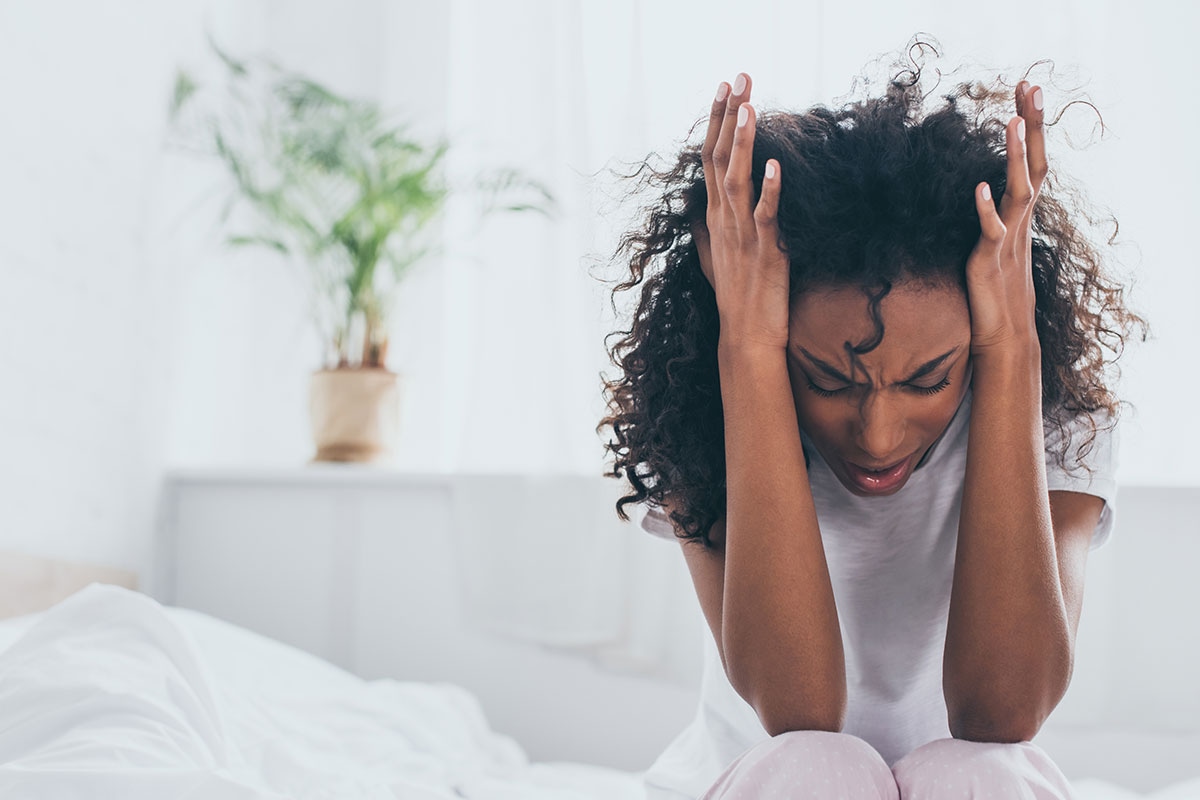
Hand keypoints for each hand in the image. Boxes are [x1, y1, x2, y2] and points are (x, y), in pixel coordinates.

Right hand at [696, 73, 788, 351]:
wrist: (746, 337)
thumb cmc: (735, 296)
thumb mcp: (716, 257)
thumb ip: (707, 229)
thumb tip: (697, 208)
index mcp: (716, 216)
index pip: (711, 158)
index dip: (717, 121)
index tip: (724, 86)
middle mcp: (724, 220)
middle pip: (722, 159)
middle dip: (729, 116)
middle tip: (738, 77)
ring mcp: (742, 235)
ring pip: (738, 180)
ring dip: (744, 143)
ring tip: (750, 107)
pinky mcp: (765, 252)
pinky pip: (766, 217)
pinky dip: (770, 191)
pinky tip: (776, 166)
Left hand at [965, 81, 1047, 357]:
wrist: (1002, 335)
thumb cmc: (996, 290)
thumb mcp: (995, 244)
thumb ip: (994, 217)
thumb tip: (986, 191)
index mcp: (1021, 215)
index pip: (1034, 162)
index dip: (1031, 127)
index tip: (1027, 90)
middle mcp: (1020, 222)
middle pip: (1035, 165)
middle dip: (1032, 125)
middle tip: (1030, 86)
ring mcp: (1008, 239)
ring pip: (1019, 191)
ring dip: (1016, 156)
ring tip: (1010, 122)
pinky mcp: (990, 260)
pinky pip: (991, 231)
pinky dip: (986, 210)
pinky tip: (979, 188)